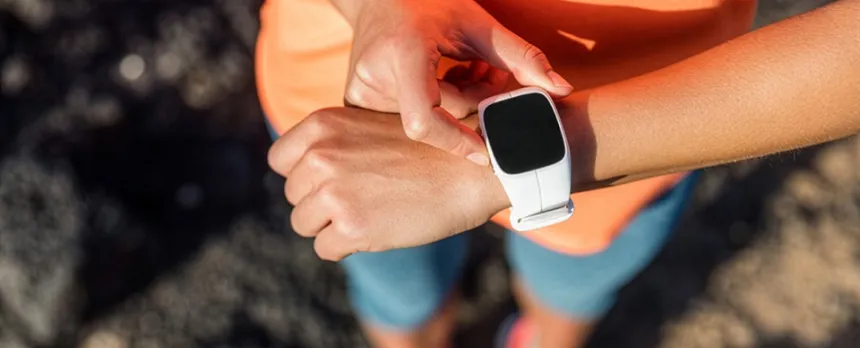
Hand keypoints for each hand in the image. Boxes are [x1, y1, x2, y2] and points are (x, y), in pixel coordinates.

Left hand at [268, 107, 509, 260]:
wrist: (472, 169)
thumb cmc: (427, 150)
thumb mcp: (368, 127)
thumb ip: (331, 146)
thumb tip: (302, 179)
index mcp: (321, 125)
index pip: (278, 161)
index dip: (302, 176)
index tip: (329, 181)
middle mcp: (321, 157)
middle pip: (293, 196)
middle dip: (321, 203)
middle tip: (363, 197)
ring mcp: (334, 193)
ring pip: (304, 224)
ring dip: (332, 225)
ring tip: (370, 212)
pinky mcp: (352, 228)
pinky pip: (326, 249)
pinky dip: (346, 246)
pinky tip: (377, 230)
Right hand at [332, 0, 572, 162]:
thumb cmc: (431, 3)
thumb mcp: (478, 22)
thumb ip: (522, 56)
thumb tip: (562, 89)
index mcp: (403, 53)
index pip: (425, 120)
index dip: (455, 141)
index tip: (484, 152)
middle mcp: (375, 75)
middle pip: (436, 116)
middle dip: (470, 103)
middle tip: (487, 74)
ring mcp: (362, 90)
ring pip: (425, 118)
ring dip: (454, 102)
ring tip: (464, 67)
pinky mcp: (357, 100)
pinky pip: (406, 115)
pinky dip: (434, 103)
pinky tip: (442, 76)